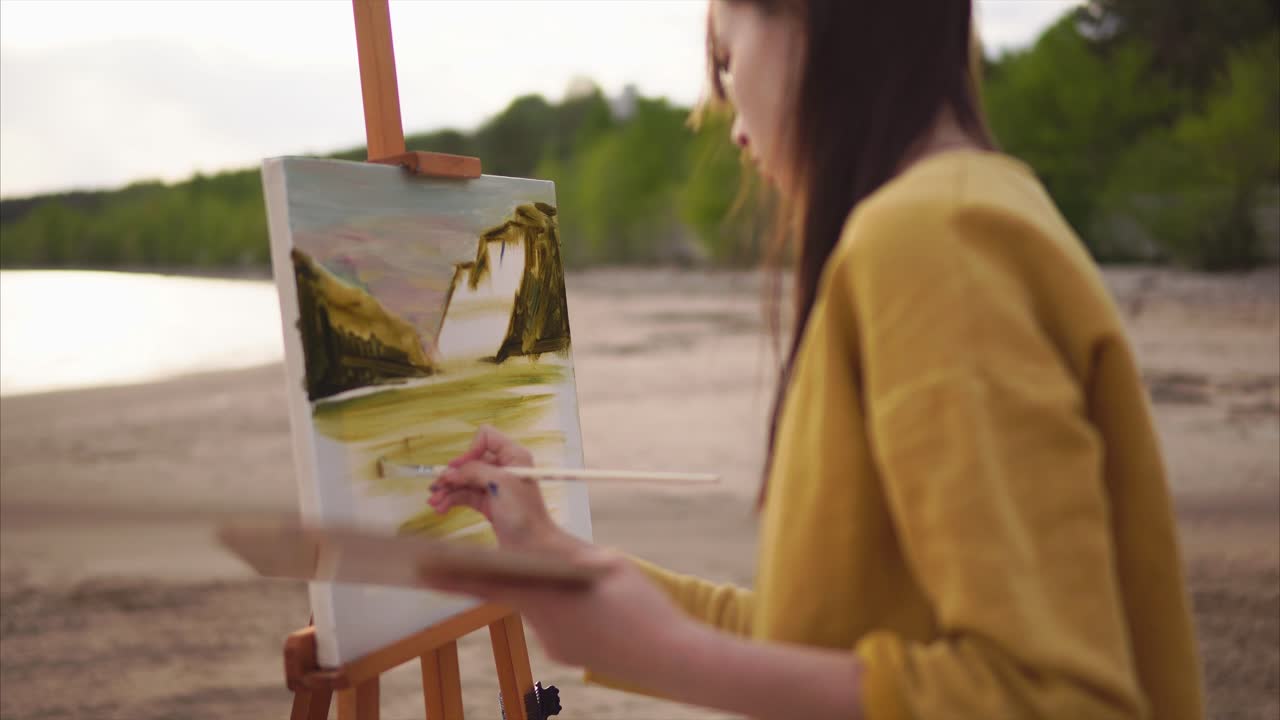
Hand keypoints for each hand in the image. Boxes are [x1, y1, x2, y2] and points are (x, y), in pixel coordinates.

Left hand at [420, 544, 695, 677]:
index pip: (486, 582)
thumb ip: (565, 553)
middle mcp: (542, 625)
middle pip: (514, 590)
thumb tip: (542, 549)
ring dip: (551, 590)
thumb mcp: (604, 563)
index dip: (451, 574)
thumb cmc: (641, 605)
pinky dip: (569, 609)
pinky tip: (598, 613)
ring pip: (539, 604)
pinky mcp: (568, 653)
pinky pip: (558, 622)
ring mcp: (555, 645)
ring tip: (592, 594)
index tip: (419, 567)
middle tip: (475, 564)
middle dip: (501, 574)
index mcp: (545, 598)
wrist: (672, 658)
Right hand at [427, 426, 567, 550]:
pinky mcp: (488, 503)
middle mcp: (504, 468)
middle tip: (435, 487)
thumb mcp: (500, 484)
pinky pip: (465, 495)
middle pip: (470, 461)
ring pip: (465, 480)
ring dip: (448, 489)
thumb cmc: (523, 513)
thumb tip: (449, 471)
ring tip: (434, 502)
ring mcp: (495, 486)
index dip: (470, 450)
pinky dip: (452, 500)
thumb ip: (474, 471)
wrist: (532, 547)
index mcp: (513, 456)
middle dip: (452, 474)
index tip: (461, 468)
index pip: (486, 437)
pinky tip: (441, 509)